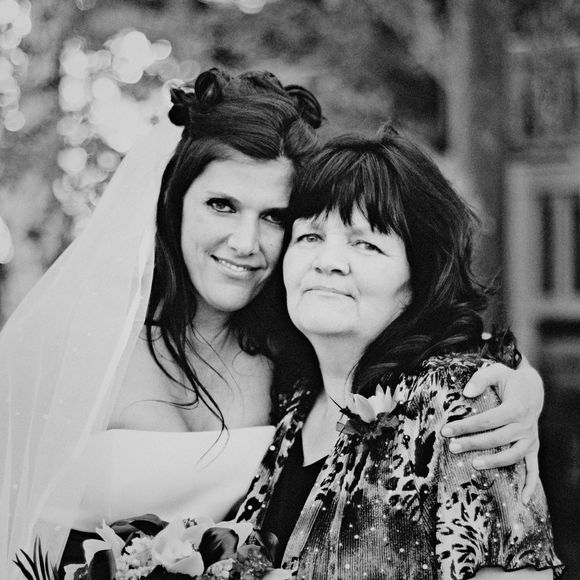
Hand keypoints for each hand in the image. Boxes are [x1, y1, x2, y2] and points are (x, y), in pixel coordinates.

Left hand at [440, 360, 543, 503]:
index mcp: (515, 408)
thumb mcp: (496, 371)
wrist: (532, 388)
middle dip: (472, 443)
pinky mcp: (533, 447)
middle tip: (452, 447)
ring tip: (474, 465)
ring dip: (495, 462)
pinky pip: (534, 468)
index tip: (446, 431)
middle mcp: (525, 425)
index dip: (466, 426)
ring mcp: (530, 438)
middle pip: (497, 438)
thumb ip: (480, 379)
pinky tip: (523, 499)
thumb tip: (466, 393)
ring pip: (513, 455)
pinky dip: (531, 485)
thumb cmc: (509, 380)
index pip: (487, 420)